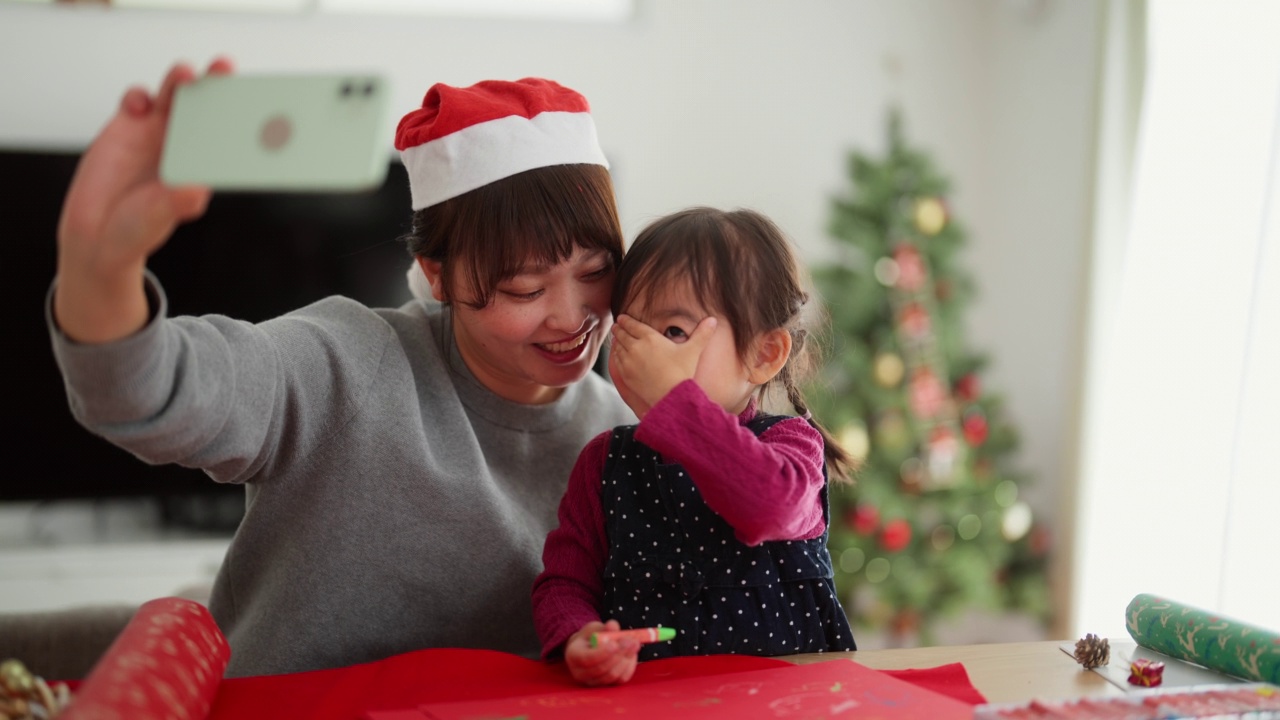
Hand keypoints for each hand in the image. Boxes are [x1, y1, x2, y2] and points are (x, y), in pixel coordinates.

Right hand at [54, 58, 233, 342]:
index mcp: (203, 164)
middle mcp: (185, 144)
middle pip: (205, 105)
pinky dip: (138, 96)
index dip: (239, 116)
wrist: (97, 232)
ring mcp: (157, 132)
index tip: (252, 104)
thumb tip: (196, 191)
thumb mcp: (158, 217)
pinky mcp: (127, 125)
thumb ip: (176, 203)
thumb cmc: (138, 227)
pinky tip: (138, 107)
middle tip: (224, 69)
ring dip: (180, 81)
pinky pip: (137, 100)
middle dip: (216, 85)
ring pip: (174, 95)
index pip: (227, 134)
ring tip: (185, 75)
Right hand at [563, 619, 639, 685]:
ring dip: (626, 659)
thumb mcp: (594, 628)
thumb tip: (613, 626)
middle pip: (601, 669)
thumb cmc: (590, 637)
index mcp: (573, 655)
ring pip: (613, 675)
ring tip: (634, 644)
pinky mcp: (607, 686)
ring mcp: (593, 682)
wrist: (588, 649)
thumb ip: (604, 628)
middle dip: (618, 654)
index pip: (586, 659)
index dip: (602, 653)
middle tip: (631, 641)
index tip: (615, 643)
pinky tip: (632, 654)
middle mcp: (580, 673)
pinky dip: (629, 666)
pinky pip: (621, 679)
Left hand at [608, 314, 716, 417]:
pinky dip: (616, 355)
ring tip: (616, 337)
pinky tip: (617, 354)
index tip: (622, 317)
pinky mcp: (626, 375)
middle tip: (617, 325)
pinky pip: (617, 361)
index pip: (633, 325)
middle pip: (623, 334)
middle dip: (619, 328)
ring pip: (618, 347)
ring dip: (616, 340)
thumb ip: (702, 334)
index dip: (626, 320)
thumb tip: (714, 319)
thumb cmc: (682, 373)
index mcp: (650, 338)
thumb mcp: (693, 351)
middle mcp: (636, 348)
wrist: (670, 396)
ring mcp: (629, 362)